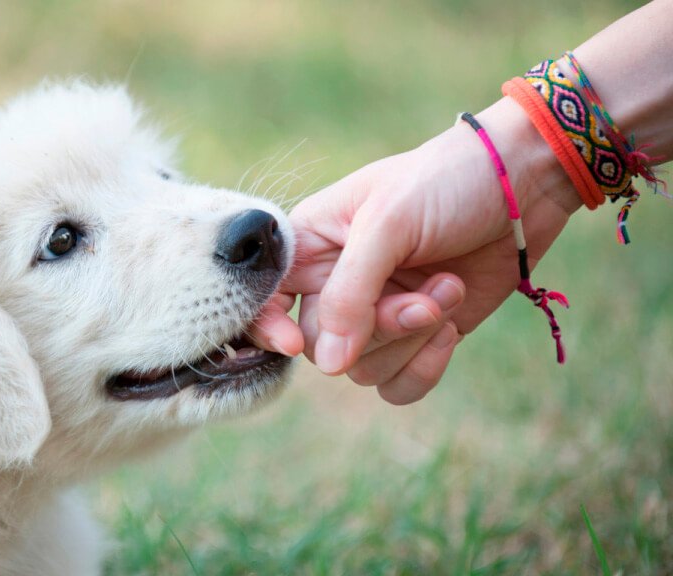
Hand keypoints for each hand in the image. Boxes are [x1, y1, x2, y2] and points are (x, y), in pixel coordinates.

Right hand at [254, 98, 580, 403]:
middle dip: (379, 329)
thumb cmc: (446, 182)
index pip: (266, 301)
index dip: (270, 328)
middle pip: (324, 347)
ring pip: (363, 370)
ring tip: (447, 289)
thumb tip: (330, 364)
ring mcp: (378, 314)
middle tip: (424, 297)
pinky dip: (425, 367)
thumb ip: (351, 292)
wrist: (523, 183)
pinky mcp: (418, 337)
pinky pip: (399, 385)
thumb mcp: (389, 223)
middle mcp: (336, 284)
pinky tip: (452, 326)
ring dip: (412, 339)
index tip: (293, 341)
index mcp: (311, 245)